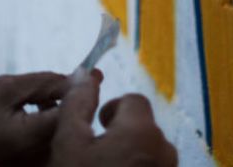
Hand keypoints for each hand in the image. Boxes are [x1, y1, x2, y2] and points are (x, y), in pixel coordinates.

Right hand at [48, 71, 177, 166]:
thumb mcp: (68, 143)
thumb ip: (77, 103)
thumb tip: (84, 74)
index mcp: (141, 130)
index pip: (133, 100)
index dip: (112, 110)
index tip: (97, 129)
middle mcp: (164, 150)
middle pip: (143, 127)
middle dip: (121, 135)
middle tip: (95, 156)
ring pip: (149, 152)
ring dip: (130, 157)